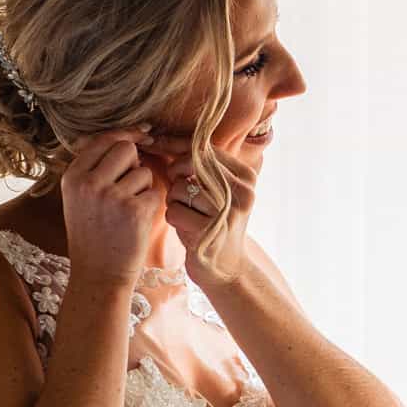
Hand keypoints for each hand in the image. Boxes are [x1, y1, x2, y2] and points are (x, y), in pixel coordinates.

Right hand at [59, 129, 163, 286]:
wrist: (98, 275)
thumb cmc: (93, 235)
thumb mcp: (79, 198)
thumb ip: (94, 167)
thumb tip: (126, 135)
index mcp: (72, 177)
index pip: (103, 140)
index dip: (125, 136)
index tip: (141, 136)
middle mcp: (88, 183)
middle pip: (125, 148)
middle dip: (134, 164)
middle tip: (127, 188)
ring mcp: (111, 197)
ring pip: (143, 171)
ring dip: (143, 188)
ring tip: (128, 210)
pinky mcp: (134, 211)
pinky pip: (154, 192)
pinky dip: (151, 206)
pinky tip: (136, 223)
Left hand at [163, 143, 256, 290]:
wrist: (226, 269)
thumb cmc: (212, 224)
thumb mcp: (215, 192)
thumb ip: (200, 167)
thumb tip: (161, 137)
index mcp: (246, 176)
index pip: (205, 149)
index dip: (179, 151)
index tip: (165, 158)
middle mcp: (242, 191)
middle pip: (191, 164)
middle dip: (176, 176)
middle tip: (178, 193)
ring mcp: (228, 212)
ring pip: (180, 187)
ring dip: (173, 201)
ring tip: (185, 214)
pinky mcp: (210, 231)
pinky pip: (174, 211)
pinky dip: (172, 218)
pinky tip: (184, 228)